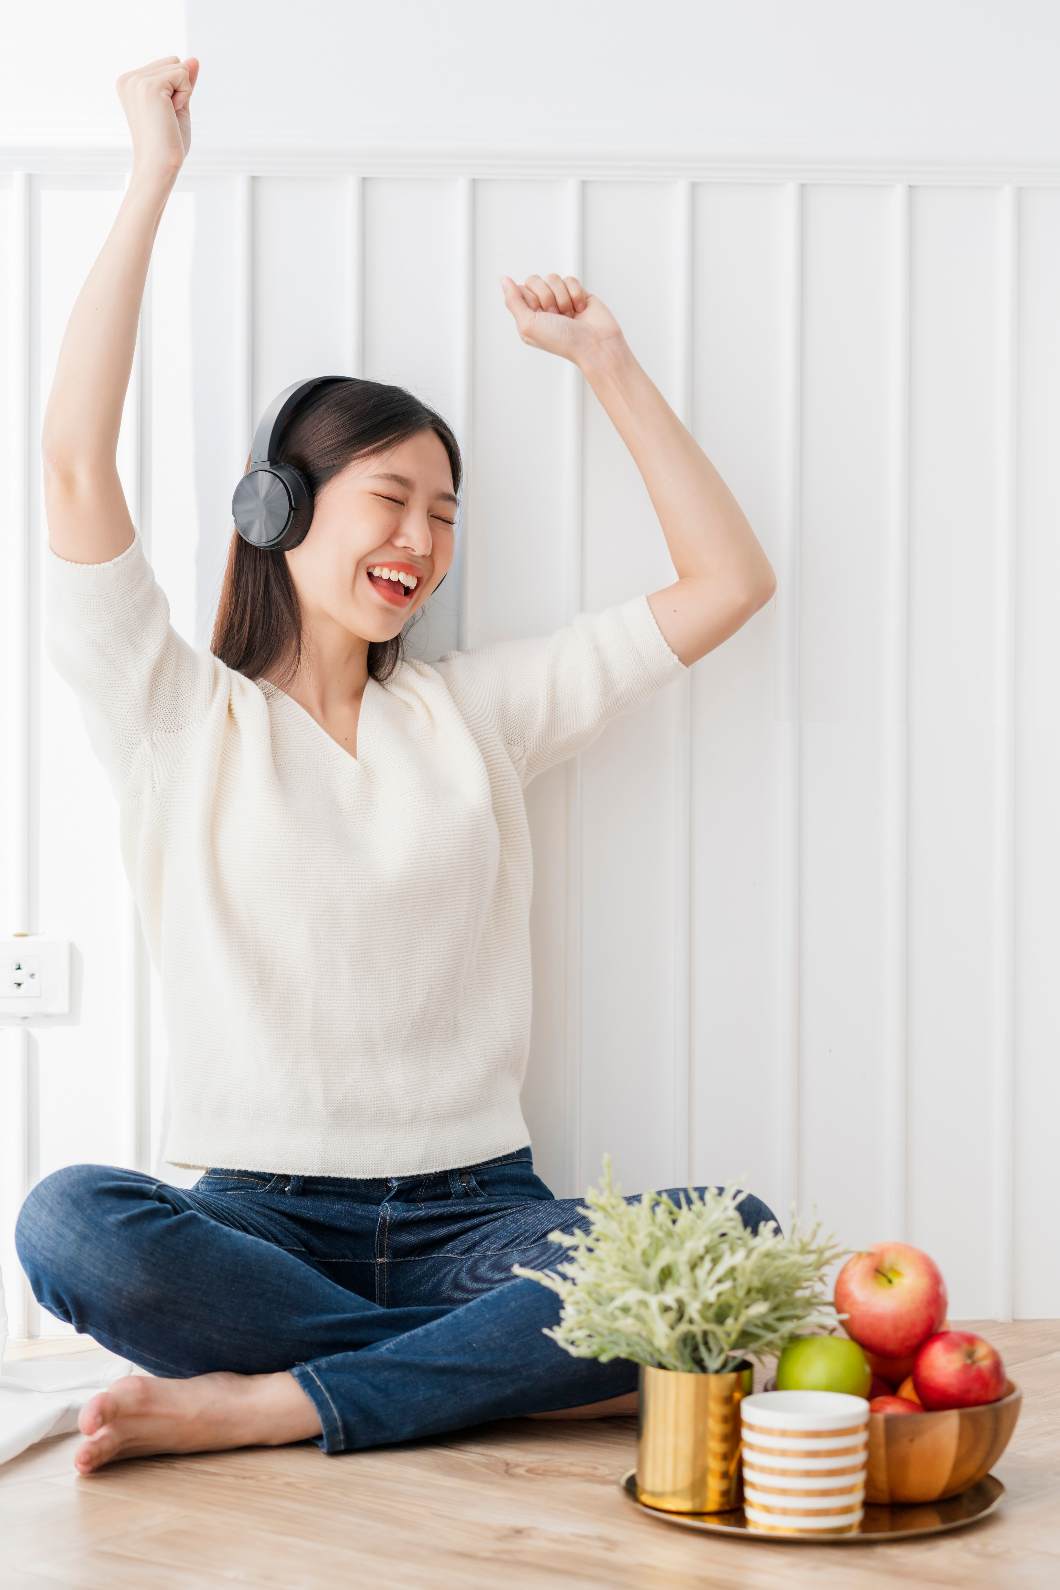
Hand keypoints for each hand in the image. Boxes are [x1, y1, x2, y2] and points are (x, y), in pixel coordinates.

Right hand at [117, 56, 199, 180]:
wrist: (160, 166)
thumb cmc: (168, 144)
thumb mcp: (178, 105)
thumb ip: (183, 82)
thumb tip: (194, 59)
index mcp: (129, 83)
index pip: (167, 66)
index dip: (176, 91)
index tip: (164, 116)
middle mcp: (129, 78)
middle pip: (173, 62)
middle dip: (180, 89)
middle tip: (167, 117)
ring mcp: (136, 81)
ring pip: (179, 67)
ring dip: (182, 94)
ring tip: (167, 117)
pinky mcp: (149, 86)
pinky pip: (183, 75)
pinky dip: (184, 96)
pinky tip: (170, 114)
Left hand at [500, 273, 625, 366]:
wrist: (595, 344)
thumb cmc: (562, 341)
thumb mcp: (528, 325)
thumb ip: (513, 301)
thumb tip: (503, 279)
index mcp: (528, 316)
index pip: (521, 289)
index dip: (532, 298)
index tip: (541, 314)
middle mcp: (542, 307)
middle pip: (535, 280)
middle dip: (547, 297)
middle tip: (557, 316)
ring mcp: (560, 299)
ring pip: (553, 278)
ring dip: (563, 297)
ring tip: (569, 315)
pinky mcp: (577, 293)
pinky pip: (570, 279)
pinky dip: (576, 294)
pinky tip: (580, 309)